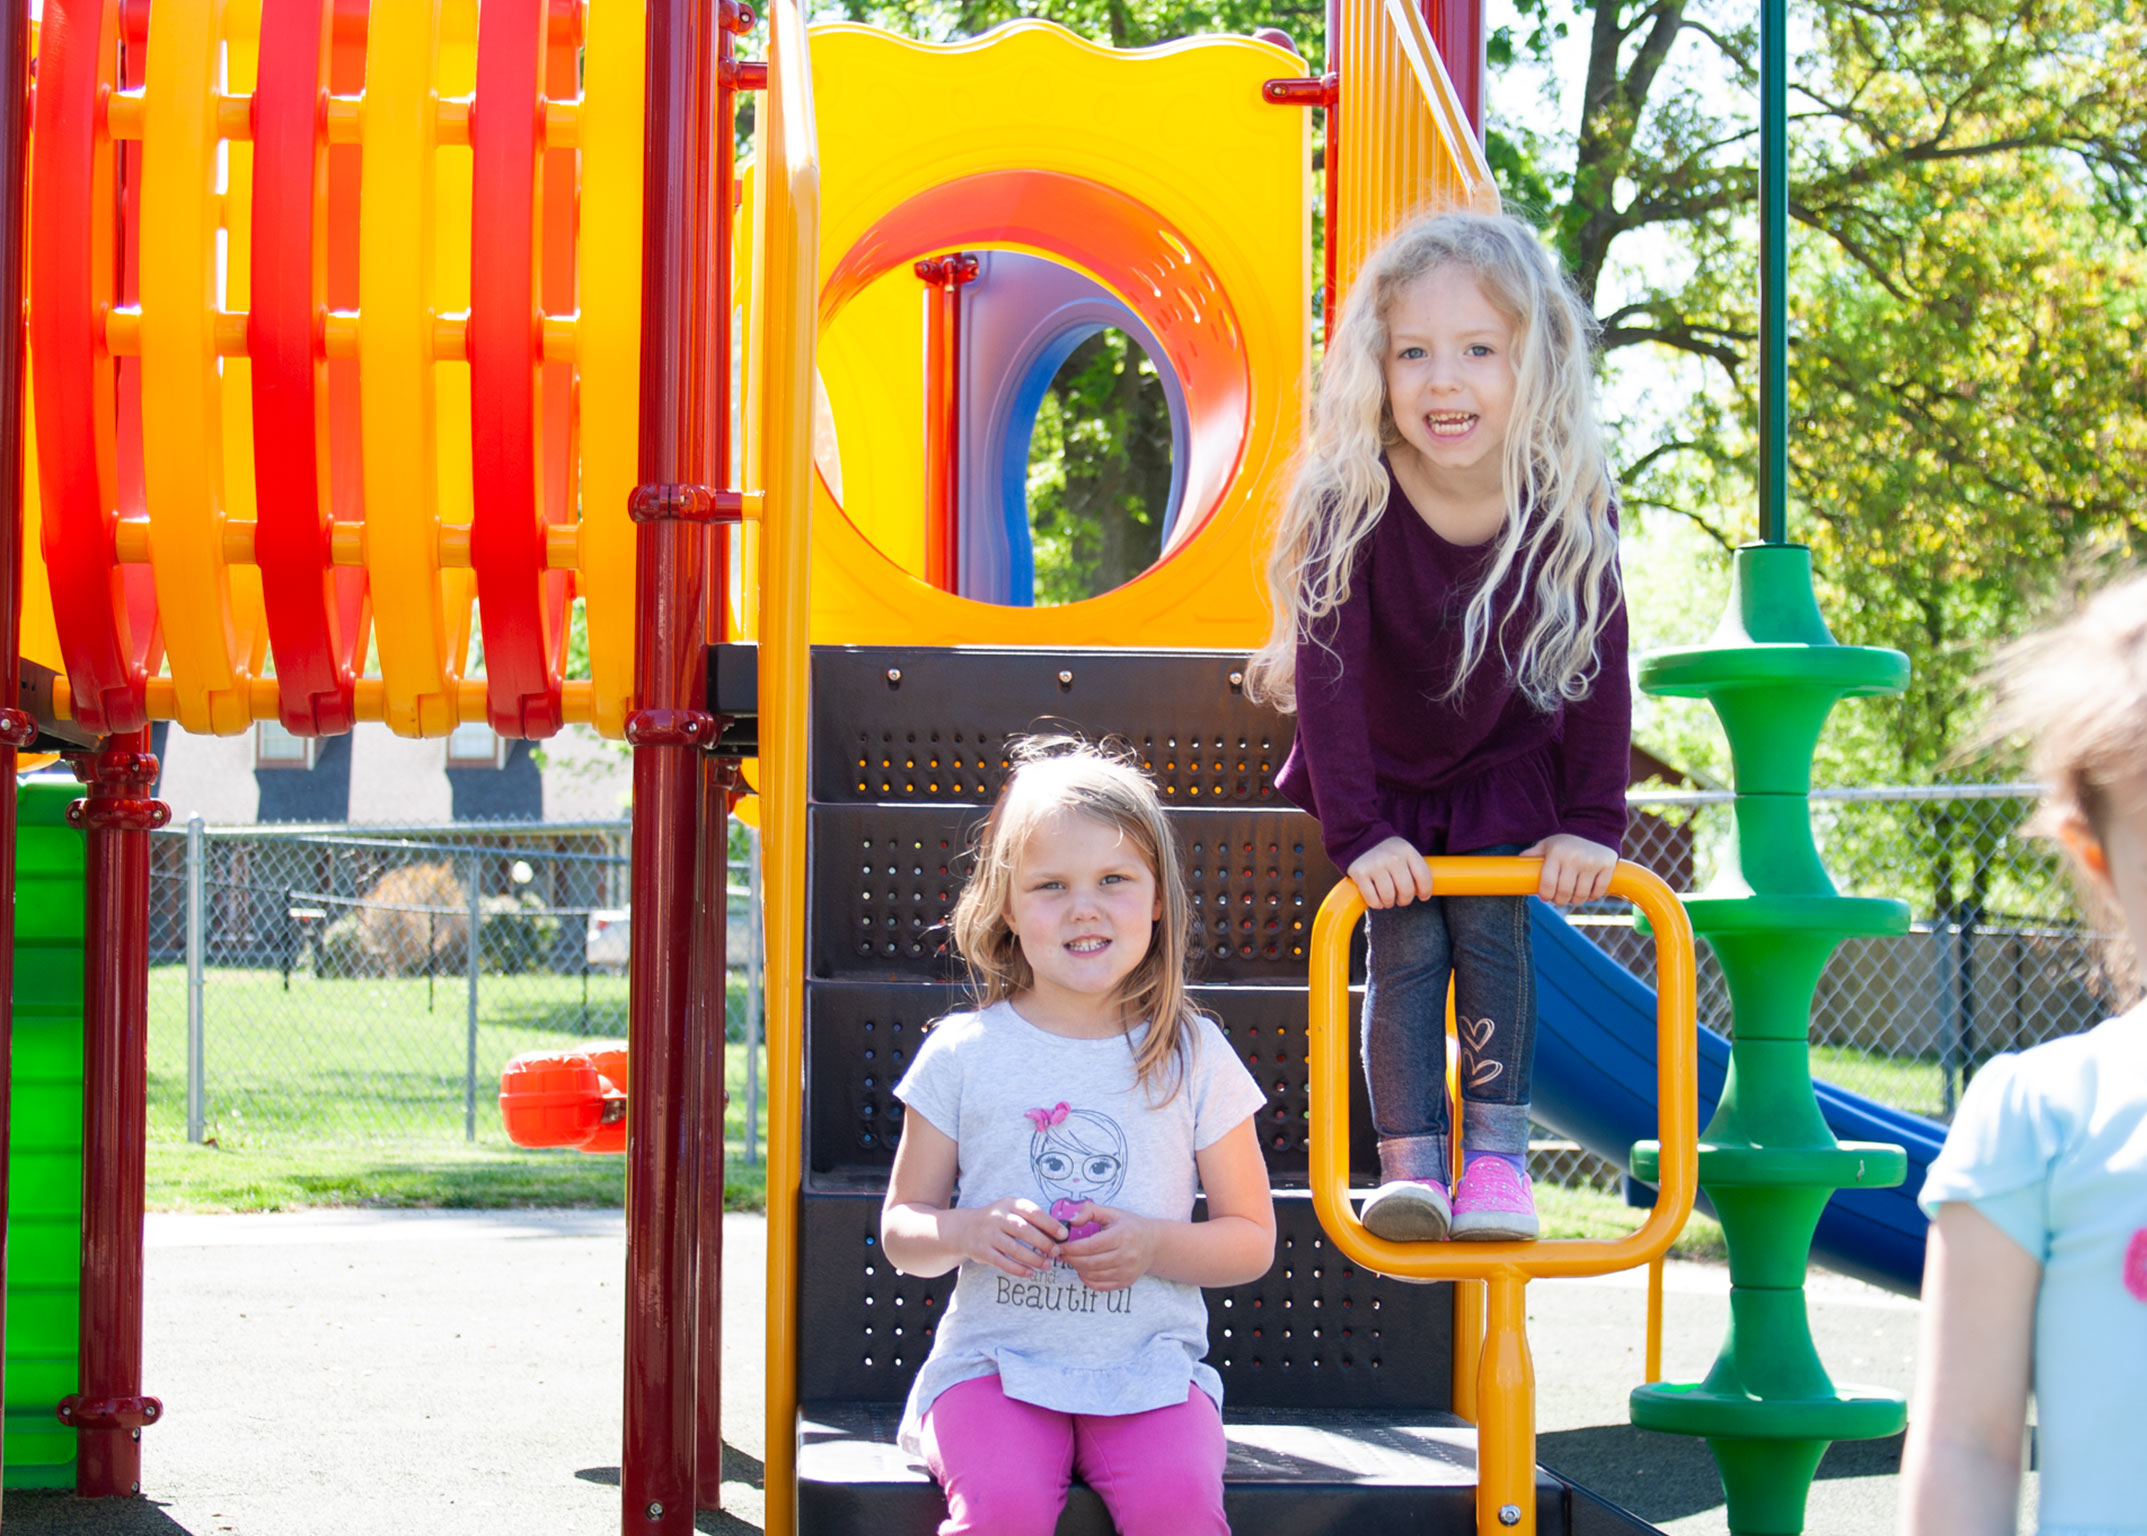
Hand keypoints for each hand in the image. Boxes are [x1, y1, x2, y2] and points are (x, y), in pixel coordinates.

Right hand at [951, 1198, 1066, 1279]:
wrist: (964, 1229)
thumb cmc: (998, 1221)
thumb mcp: (1011, 1211)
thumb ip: (1031, 1219)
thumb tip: (1059, 1233)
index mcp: (1009, 1204)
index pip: (1032, 1212)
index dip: (1050, 1223)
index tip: (1063, 1234)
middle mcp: (997, 1217)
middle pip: (1024, 1230)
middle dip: (1043, 1243)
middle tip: (1056, 1252)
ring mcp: (988, 1235)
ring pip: (1014, 1249)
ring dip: (1033, 1259)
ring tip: (1047, 1265)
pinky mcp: (982, 1251)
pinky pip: (1002, 1262)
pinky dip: (1018, 1269)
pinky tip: (1030, 1273)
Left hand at [1057, 1204, 1158, 1291]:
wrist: (1154, 1245)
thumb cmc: (1130, 1227)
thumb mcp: (1113, 1213)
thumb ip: (1090, 1211)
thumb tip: (1071, 1220)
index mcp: (1122, 1236)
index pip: (1092, 1245)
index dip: (1073, 1247)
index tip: (1061, 1246)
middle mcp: (1126, 1256)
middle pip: (1090, 1262)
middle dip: (1071, 1259)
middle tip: (1061, 1253)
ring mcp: (1126, 1271)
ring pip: (1093, 1275)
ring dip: (1077, 1268)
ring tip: (1071, 1259)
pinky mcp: (1125, 1282)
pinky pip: (1100, 1286)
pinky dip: (1087, 1279)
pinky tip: (1082, 1269)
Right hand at [1346, 836, 1433, 908]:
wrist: (1362, 838)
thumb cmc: (1387, 852)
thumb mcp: (1405, 853)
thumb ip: (1415, 869)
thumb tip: (1422, 894)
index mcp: (1407, 851)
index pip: (1423, 877)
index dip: (1426, 891)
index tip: (1423, 896)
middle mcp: (1392, 857)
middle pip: (1406, 890)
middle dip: (1405, 900)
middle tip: (1402, 899)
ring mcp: (1375, 865)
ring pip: (1388, 896)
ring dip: (1389, 903)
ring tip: (1388, 900)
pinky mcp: (1360, 873)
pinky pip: (1372, 898)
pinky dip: (1376, 904)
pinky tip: (1377, 900)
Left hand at [1522, 833, 1616, 904]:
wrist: (1594, 827)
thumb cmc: (1566, 841)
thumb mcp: (1548, 844)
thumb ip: (1533, 854)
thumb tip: (1516, 863)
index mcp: (1556, 854)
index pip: (1547, 883)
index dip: (1545, 895)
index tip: (1545, 897)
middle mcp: (1574, 859)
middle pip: (1564, 892)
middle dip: (1559, 900)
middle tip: (1559, 899)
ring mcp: (1592, 863)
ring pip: (1581, 894)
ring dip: (1575, 901)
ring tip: (1572, 897)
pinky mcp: (1607, 866)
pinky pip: (1598, 891)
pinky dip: (1592, 896)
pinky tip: (1587, 893)